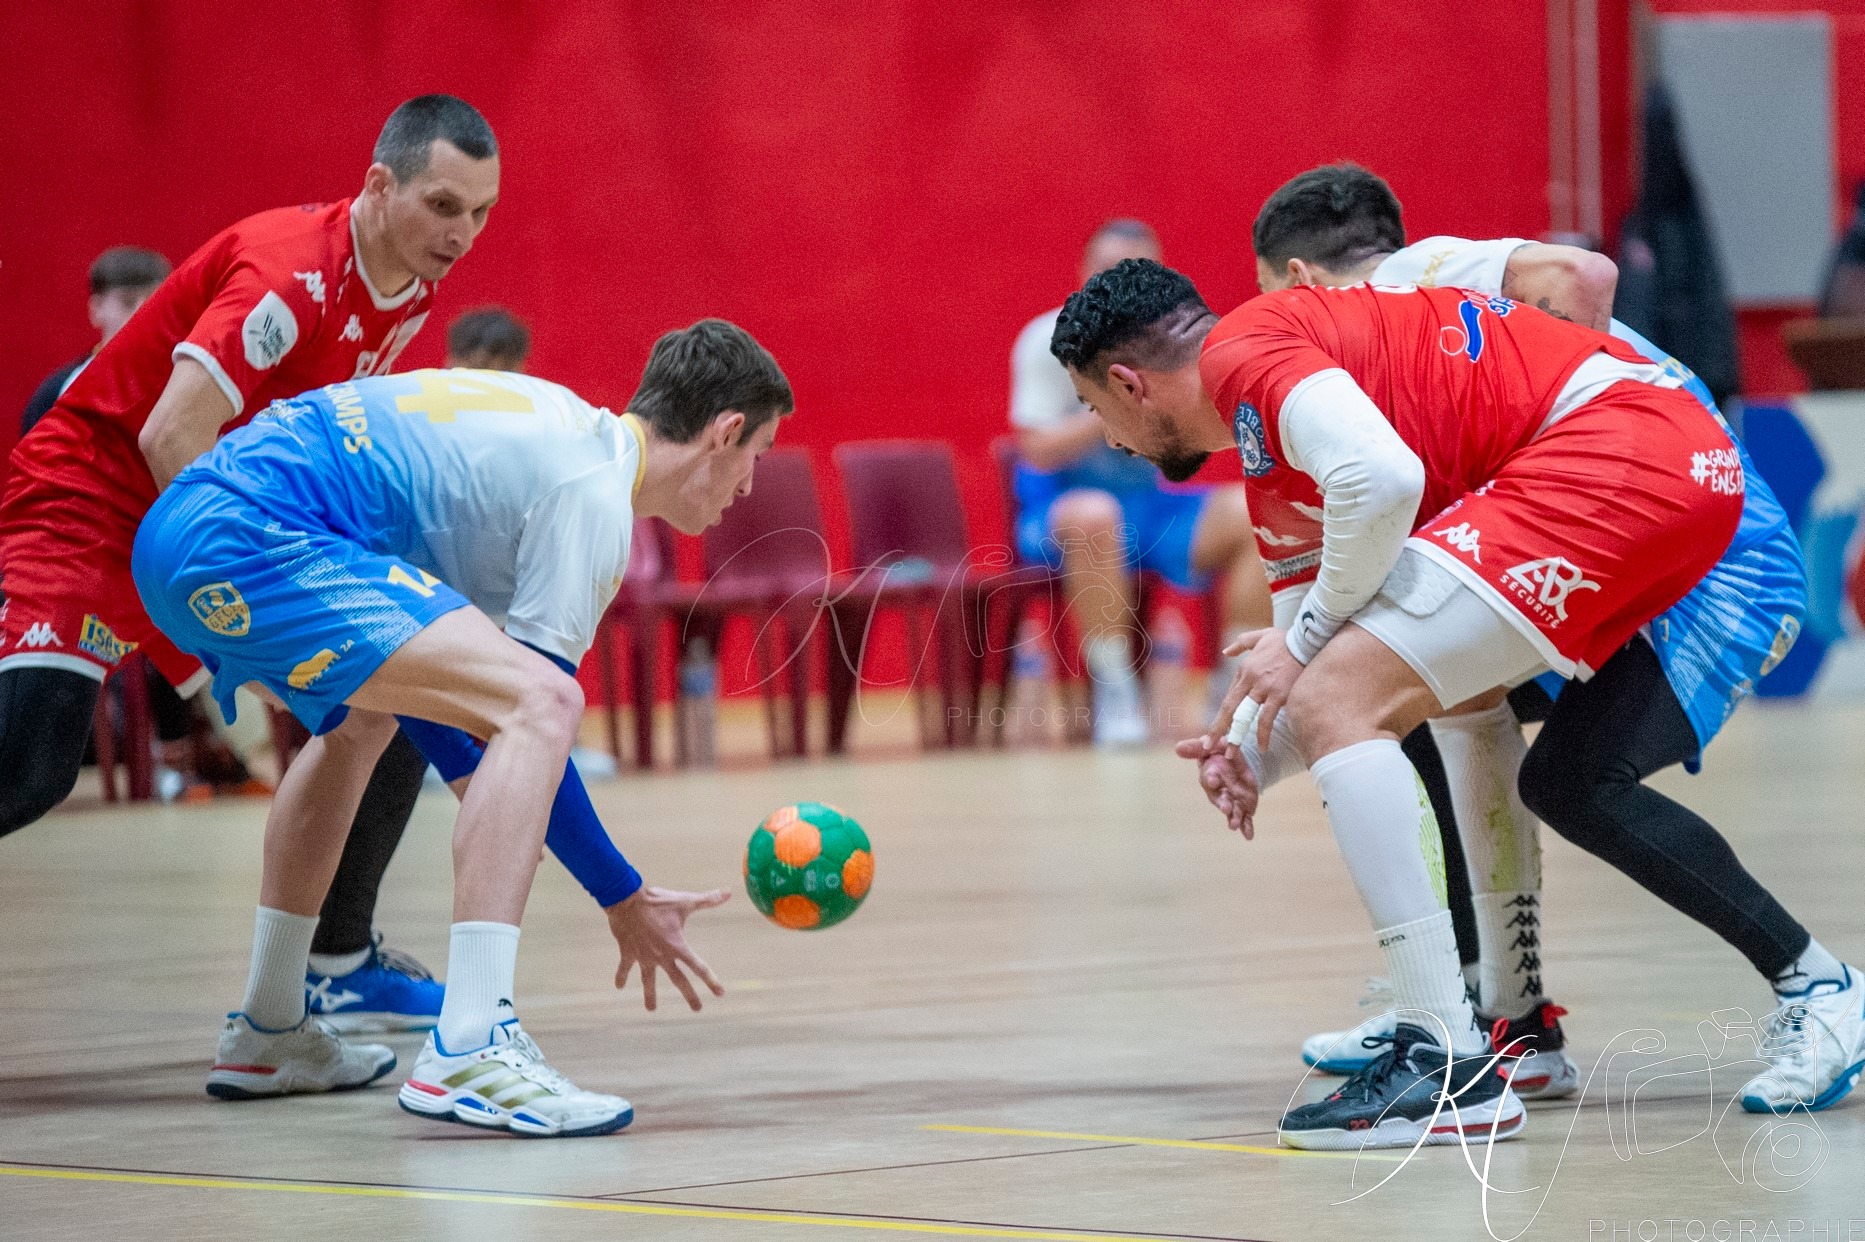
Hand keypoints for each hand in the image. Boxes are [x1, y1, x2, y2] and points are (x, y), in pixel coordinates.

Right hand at [606, 886, 729, 1011]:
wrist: (626, 899)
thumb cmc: (657, 900)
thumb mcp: (685, 901)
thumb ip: (707, 899)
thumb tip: (729, 892)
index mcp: (677, 945)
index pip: (698, 967)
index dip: (711, 980)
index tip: (720, 993)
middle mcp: (661, 955)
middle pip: (678, 980)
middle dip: (689, 996)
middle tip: (698, 1009)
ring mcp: (644, 956)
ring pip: (649, 981)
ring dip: (650, 995)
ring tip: (651, 1010)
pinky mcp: (628, 952)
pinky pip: (625, 968)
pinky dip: (621, 976)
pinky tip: (618, 987)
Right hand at [1174, 732, 1260, 838]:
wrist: (1237, 763)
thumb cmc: (1219, 753)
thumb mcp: (1212, 746)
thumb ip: (1197, 748)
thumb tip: (1177, 748)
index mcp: (1211, 775)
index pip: (1209, 778)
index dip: (1211, 779)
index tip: (1214, 780)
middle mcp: (1219, 792)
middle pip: (1219, 799)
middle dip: (1222, 804)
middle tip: (1226, 808)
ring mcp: (1231, 801)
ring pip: (1232, 811)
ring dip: (1233, 818)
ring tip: (1234, 825)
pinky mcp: (1244, 807)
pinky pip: (1245, 819)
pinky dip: (1247, 827)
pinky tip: (1249, 836)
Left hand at [1221, 627, 1303, 751]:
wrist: (1305, 641)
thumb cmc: (1285, 639)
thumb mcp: (1258, 636)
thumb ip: (1241, 643)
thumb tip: (1225, 652)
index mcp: (1244, 670)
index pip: (1230, 698)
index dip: (1222, 716)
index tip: (1215, 731)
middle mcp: (1249, 680)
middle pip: (1229, 709)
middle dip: (1218, 729)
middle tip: (1209, 745)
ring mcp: (1263, 688)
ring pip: (1244, 717)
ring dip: (1236, 737)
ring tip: (1231, 754)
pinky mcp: (1278, 695)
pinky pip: (1266, 719)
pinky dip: (1262, 735)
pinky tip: (1262, 747)